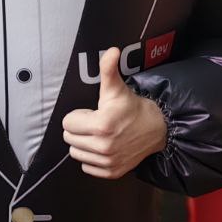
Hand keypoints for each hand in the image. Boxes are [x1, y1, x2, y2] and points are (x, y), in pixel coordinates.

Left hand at [61, 47, 167, 179]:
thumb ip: (108, 68)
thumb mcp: (116, 87)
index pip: (67, 124)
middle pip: (69, 139)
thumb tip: (112, 50)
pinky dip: (91, 158)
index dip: (77, 116)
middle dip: (78, 128)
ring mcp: (108, 162)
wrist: (155, 128)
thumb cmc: (131, 106)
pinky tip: (102, 146)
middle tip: (94, 122)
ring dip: (83, 143)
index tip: (91, 113)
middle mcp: (104, 147)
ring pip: (76, 153)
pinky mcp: (112, 172)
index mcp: (101, 126)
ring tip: (98, 134)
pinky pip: (87, 166)